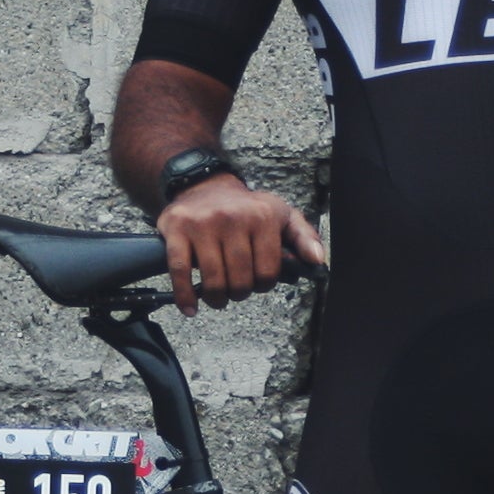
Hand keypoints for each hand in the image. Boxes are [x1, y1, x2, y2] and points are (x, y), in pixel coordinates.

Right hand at [155, 176, 325, 312]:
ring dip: (216, 298)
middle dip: (240, 292)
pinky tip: (190, 307)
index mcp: (262, 216)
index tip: (258, 282)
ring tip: (218, 297)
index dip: (264, 285)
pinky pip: (180, 271)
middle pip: (240, 278)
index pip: (268, 271)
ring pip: (213, 279)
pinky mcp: (176, 229)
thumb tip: (317, 261)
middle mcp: (232, 217)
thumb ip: (304, 237)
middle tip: (237, 290)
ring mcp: (202, 223)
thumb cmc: (246, 208)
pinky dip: (185, 295)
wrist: (205, 186)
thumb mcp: (281, 215)